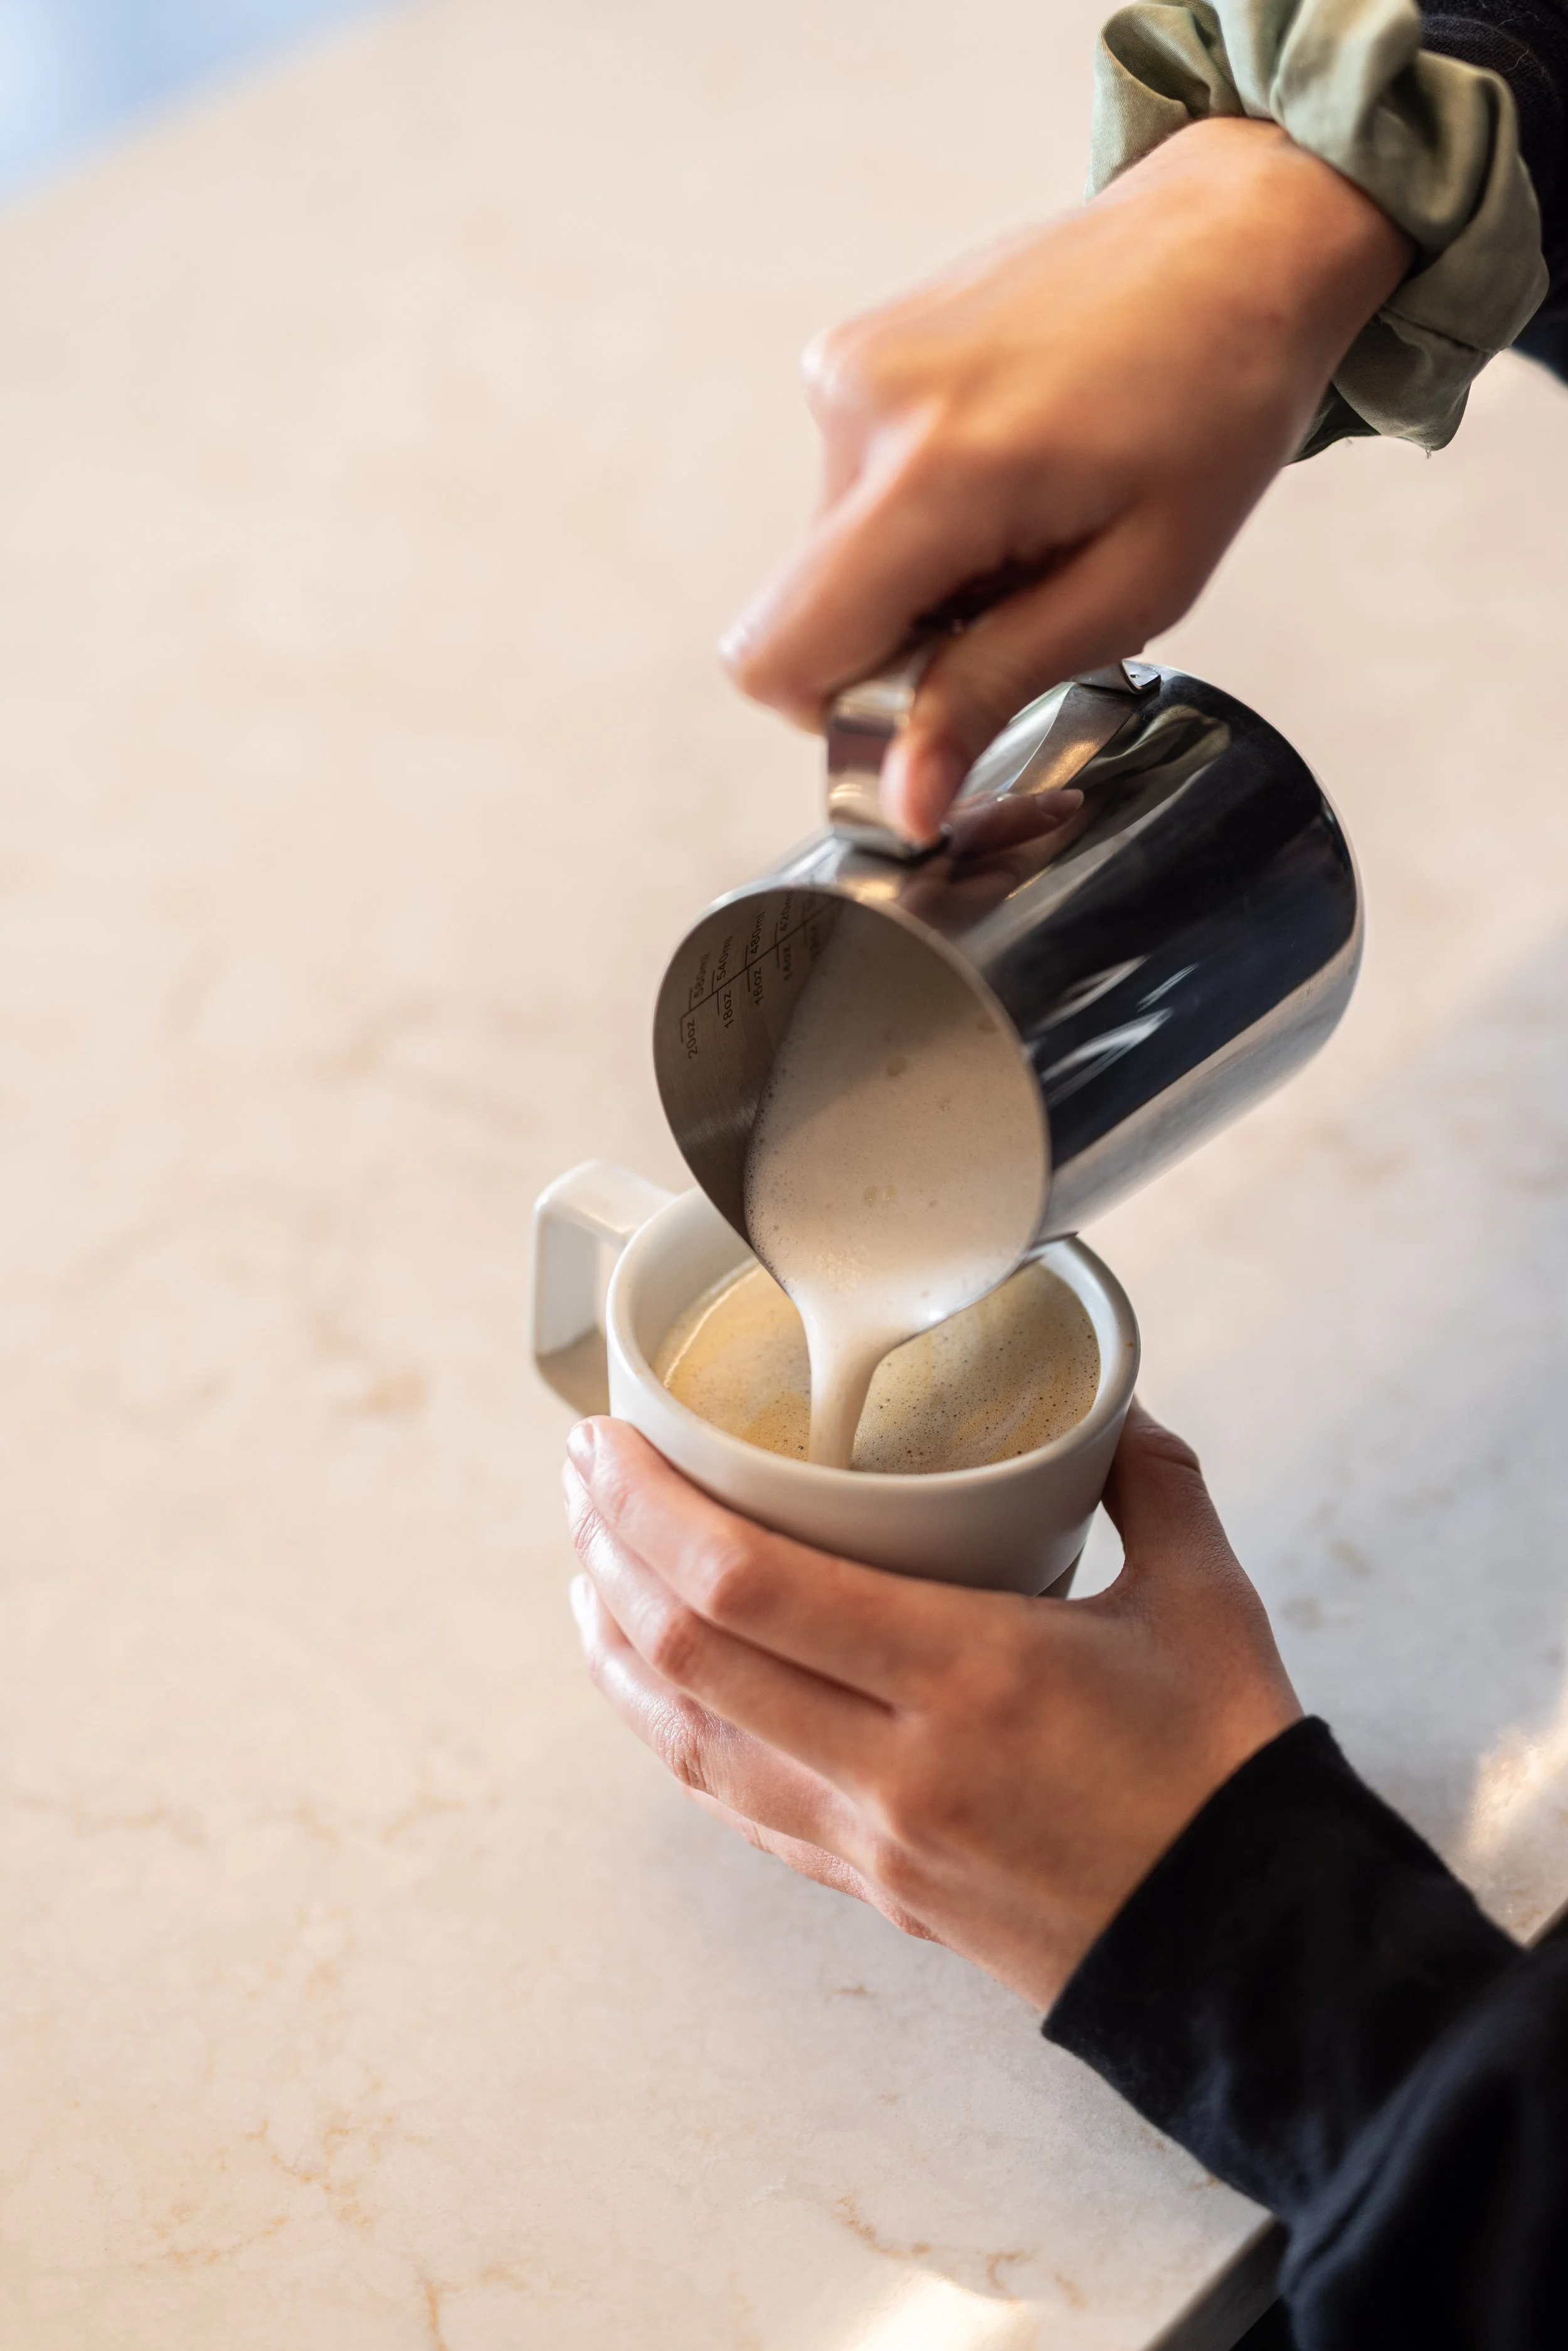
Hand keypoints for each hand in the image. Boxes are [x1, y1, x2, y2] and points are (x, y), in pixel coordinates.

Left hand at [564, 1401, 1300, 2009]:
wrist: (1246, 1960)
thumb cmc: (1225, 1779)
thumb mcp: (1204, 1604)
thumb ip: (1149, 1481)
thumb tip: (1114, 1401)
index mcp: (970, 1677)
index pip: (747, 1585)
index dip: (646, 1508)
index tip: (606, 1442)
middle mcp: (894, 1766)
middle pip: (686, 1652)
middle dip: (605, 1550)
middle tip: (581, 1473)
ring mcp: (869, 1837)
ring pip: (683, 1736)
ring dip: (613, 1642)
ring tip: (585, 1564)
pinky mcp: (866, 1882)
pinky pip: (730, 1798)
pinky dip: (666, 1727)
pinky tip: (648, 1677)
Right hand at [721, 117, 1411, 843]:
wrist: (1235, 238)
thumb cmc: (1214, 399)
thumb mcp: (1134, 586)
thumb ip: (993, 691)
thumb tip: (902, 802)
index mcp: (936, 468)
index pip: (782, 656)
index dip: (844, 718)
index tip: (937, 706)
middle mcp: (864, 403)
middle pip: (807, 616)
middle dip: (900, 644)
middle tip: (1021, 597)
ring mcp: (847, 365)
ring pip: (830, 560)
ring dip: (920, 577)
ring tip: (1030, 521)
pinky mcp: (851, 351)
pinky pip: (849, 493)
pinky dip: (919, 517)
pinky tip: (1008, 475)